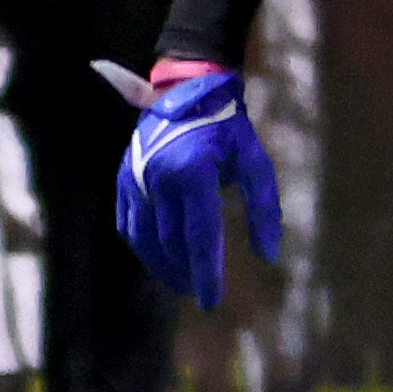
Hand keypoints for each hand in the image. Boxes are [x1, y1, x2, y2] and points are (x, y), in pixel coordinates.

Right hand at [115, 63, 283, 300]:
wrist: (187, 90)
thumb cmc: (228, 127)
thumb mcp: (255, 161)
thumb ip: (264, 207)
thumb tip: (268, 254)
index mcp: (194, 171)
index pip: (200, 235)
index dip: (206, 272)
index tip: (212, 300)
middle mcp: (159, 178)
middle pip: (171, 242)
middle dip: (186, 272)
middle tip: (199, 291)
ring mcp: (136, 179)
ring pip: (146, 238)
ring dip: (162, 266)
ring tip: (181, 282)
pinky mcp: (124, 179)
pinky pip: (129, 224)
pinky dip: (142, 247)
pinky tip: (157, 259)